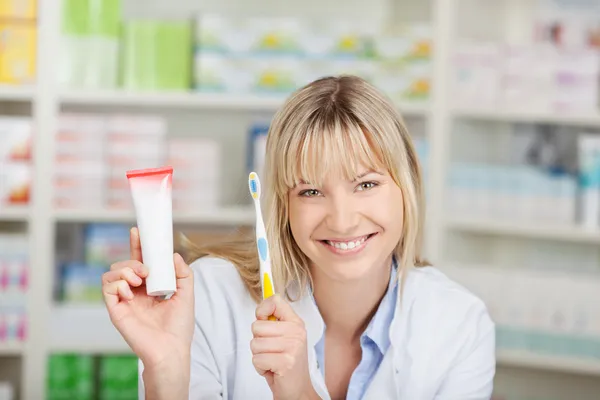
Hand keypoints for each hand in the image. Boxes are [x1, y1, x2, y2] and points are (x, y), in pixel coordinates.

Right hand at [102, 227, 194, 373]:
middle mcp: (134, 293)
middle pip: (122, 265)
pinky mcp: (116, 311)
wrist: (171, 349)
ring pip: (111, 274)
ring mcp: (123, 301)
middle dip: (132, 260)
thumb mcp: (187, 294)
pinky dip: (117, 284)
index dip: (137, 246)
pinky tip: (131, 292)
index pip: (139, 262)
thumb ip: (183, 273)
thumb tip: (174, 255)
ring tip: (139, 280)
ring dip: (125, 270)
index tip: (138, 231)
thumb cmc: (179, 326)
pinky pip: (107, 289)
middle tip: (146, 270)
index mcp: (149, 288)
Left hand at [251, 295, 319, 399]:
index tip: (263, 320)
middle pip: (257, 326)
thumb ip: (272, 322)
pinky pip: (257, 359)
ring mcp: (293, 346)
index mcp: (296, 323)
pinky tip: (272, 369)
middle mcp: (296, 332)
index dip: (262, 310)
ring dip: (259, 356)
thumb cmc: (285, 362)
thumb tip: (260, 309)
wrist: (298, 390)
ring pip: (255, 344)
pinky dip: (260, 367)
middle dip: (258, 341)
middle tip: (271, 351)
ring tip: (272, 360)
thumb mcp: (282, 337)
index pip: (275, 301)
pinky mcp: (286, 362)